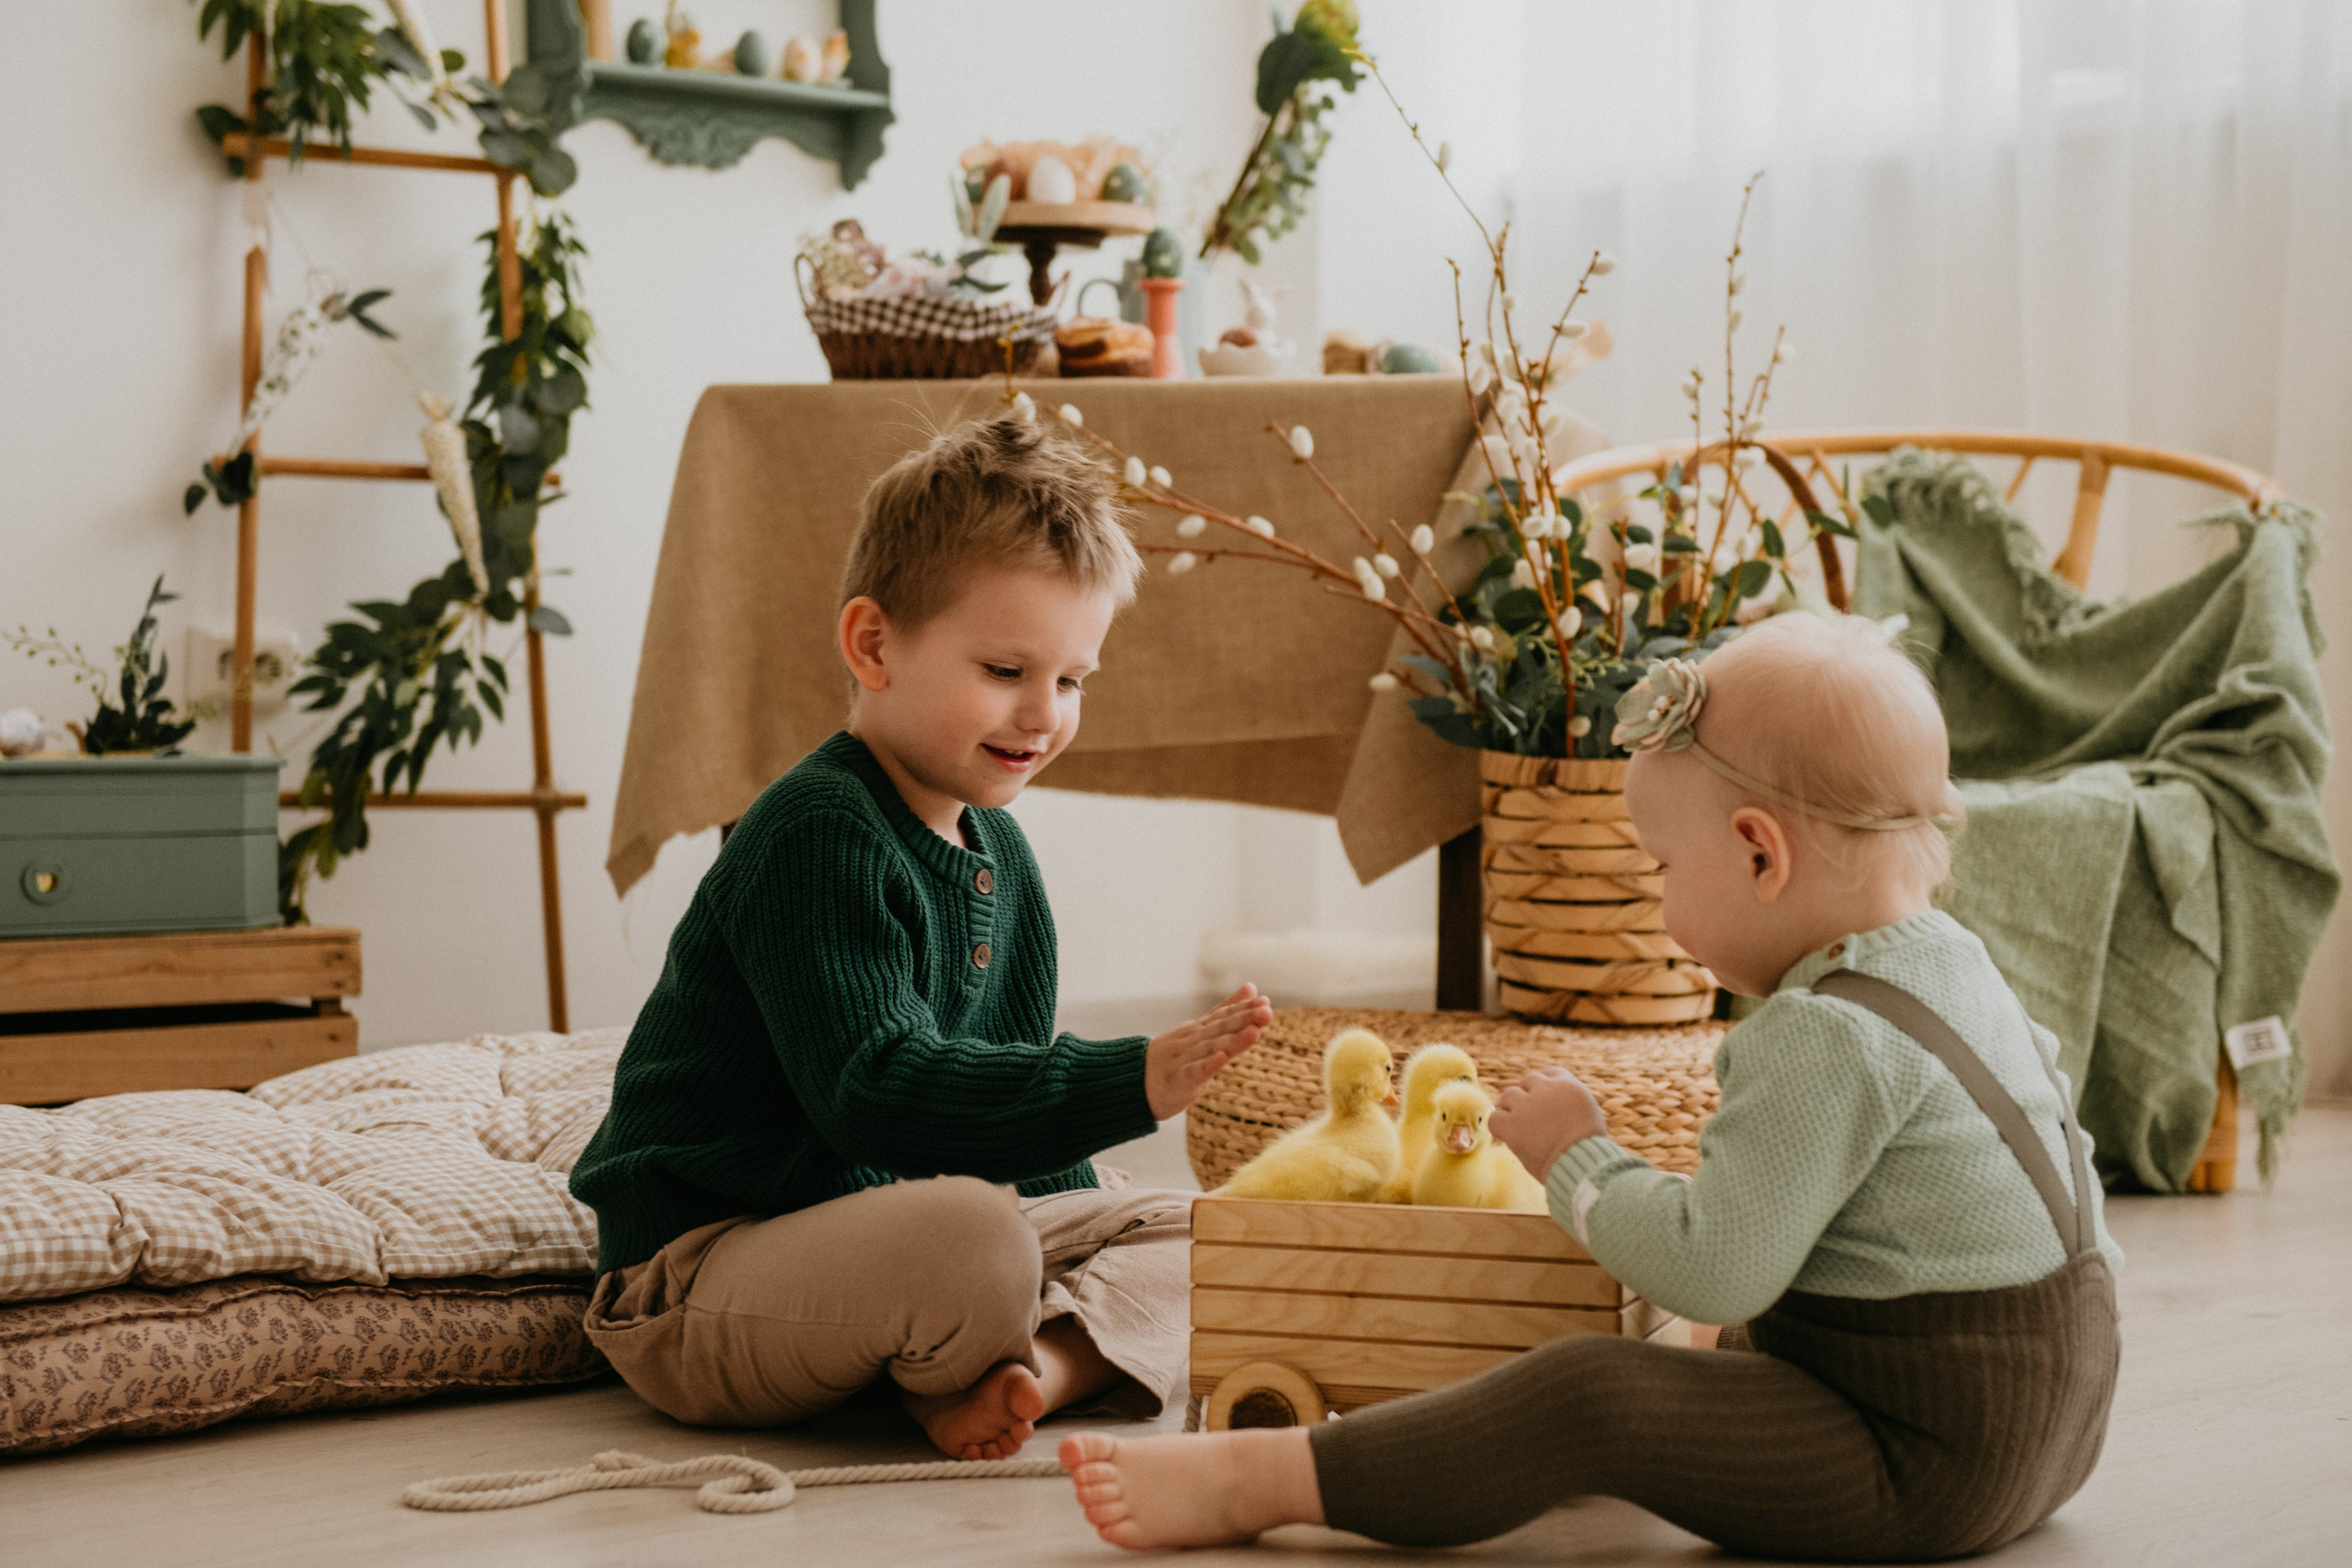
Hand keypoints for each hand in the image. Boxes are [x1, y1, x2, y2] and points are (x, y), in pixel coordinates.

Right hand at [1144, 985, 1272, 1120]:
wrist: (1136, 1081)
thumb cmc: (1174, 1057)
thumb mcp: (1201, 1031)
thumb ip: (1227, 1011)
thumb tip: (1252, 988)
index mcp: (1200, 1030)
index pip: (1224, 1016)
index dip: (1244, 1009)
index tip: (1265, 1002)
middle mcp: (1193, 1040)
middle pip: (1221, 1029)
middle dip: (1244, 1020)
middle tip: (1266, 1012)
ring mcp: (1184, 1059)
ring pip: (1211, 1048)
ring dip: (1232, 1040)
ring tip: (1253, 1032)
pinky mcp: (1178, 1080)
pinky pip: (1193, 1072)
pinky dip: (1206, 1065)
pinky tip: (1220, 1058)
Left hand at [1489, 1067, 1608, 1184]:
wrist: (1584, 1164)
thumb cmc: (1591, 1148)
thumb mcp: (1589, 1114)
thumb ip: (1571, 1102)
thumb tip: (1556, 1105)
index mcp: (1568, 1085)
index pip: (1549, 1074)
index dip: (1542, 1086)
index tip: (1541, 1098)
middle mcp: (1546, 1090)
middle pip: (1527, 1081)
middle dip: (1528, 1097)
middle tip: (1531, 1117)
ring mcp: (1527, 1105)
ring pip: (1508, 1095)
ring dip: (1512, 1109)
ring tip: (1521, 1127)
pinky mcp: (1513, 1125)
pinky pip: (1495, 1117)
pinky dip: (1499, 1125)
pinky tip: (1507, 1135)